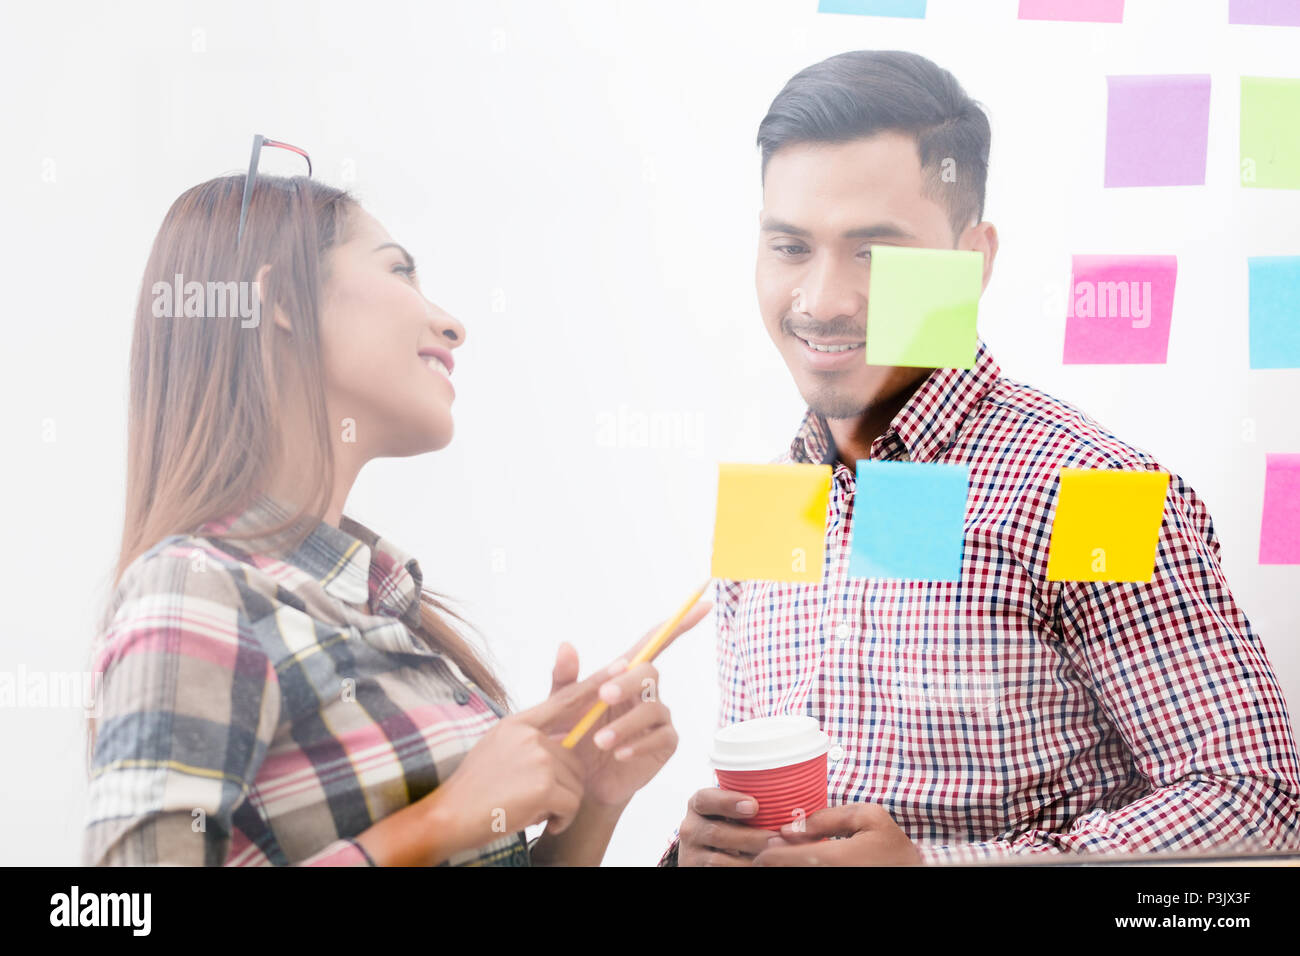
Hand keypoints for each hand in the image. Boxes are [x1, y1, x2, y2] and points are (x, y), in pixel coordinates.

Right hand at [430, 651, 619, 857]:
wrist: (447, 817)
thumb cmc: (472, 791)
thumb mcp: (496, 749)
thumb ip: (527, 740)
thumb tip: (559, 743)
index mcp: (518, 723)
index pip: (563, 698)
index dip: (594, 682)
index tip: (620, 665)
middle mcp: (529, 734)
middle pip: (575, 758)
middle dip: (563, 787)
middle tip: (534, 801)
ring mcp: (537, 757)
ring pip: (575, 784)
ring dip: (561, 806)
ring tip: (531, 811)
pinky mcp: (544, 784)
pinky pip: (572, 804)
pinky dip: (561, 820)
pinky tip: (539, 822)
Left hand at [550, 600, 710, 806]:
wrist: (574, 783)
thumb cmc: (569, 739)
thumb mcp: (559, 708)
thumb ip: (564, 679)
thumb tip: (567, 644)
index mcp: (622, 676)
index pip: (653, 644)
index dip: (678, 625)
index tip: (703, 605)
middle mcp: (644, 693)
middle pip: (649, 672)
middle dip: (628, 681)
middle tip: (603, 696)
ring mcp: (657, 718)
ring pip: (653, 708)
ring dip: (625, 723)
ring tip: (600, 741)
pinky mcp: (663, 744)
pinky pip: (660, 737)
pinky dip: (637, 743)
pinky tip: (618, 753)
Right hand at [677, 787, 774, 865]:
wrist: (707, 851)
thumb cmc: (729, 824)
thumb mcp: (730, 810)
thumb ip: (747, 802)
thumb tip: (788, 799)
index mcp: (699, 805)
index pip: (707, 799)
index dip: (729, 801)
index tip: (754, 805)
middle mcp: (690, 827)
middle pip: (717, 833)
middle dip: (750, 837)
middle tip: (777, 839)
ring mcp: (691, 853)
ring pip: (718, 859)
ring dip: (748, 860)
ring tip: (773, 857)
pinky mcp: (695, 870)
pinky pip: (720, 871)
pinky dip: (742, 868)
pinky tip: (760, 866)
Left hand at [752, 804, 921, 865]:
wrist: (915, 873)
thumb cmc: (893, 847)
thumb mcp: (868, 818)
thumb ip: (828, 818)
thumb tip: (791, 827)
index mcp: (830, 859)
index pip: (776, 859)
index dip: (766, 851)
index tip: (768, 843)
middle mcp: (824, 875)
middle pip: (780, 871)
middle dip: (773, 859)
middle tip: (776, 846)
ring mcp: (830, 882)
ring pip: (792, 875)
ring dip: (786, 865)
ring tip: (790, 853)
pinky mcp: (833, 884)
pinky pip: (806, 878)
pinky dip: (799, 869)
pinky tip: (804, 861)